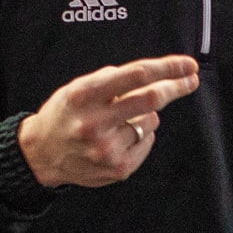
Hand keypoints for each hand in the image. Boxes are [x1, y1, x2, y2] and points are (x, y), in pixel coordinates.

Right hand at [17, 56, 200, 189]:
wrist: (43, 154)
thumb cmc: (66, 114)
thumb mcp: (79, 88)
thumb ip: (113, 79)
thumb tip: (157, 75)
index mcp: (84, 95)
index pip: (135, 76)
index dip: (167, 68)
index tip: (187, 64)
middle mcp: (95, 123)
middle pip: (151, 99)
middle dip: (176, 87)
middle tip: (190, 80)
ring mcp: (107, 149)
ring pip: (151, 121)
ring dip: (146, 115)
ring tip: (121, 120)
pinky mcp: (118, 168)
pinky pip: (147, 141)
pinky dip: (141, 135)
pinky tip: (120, 137)